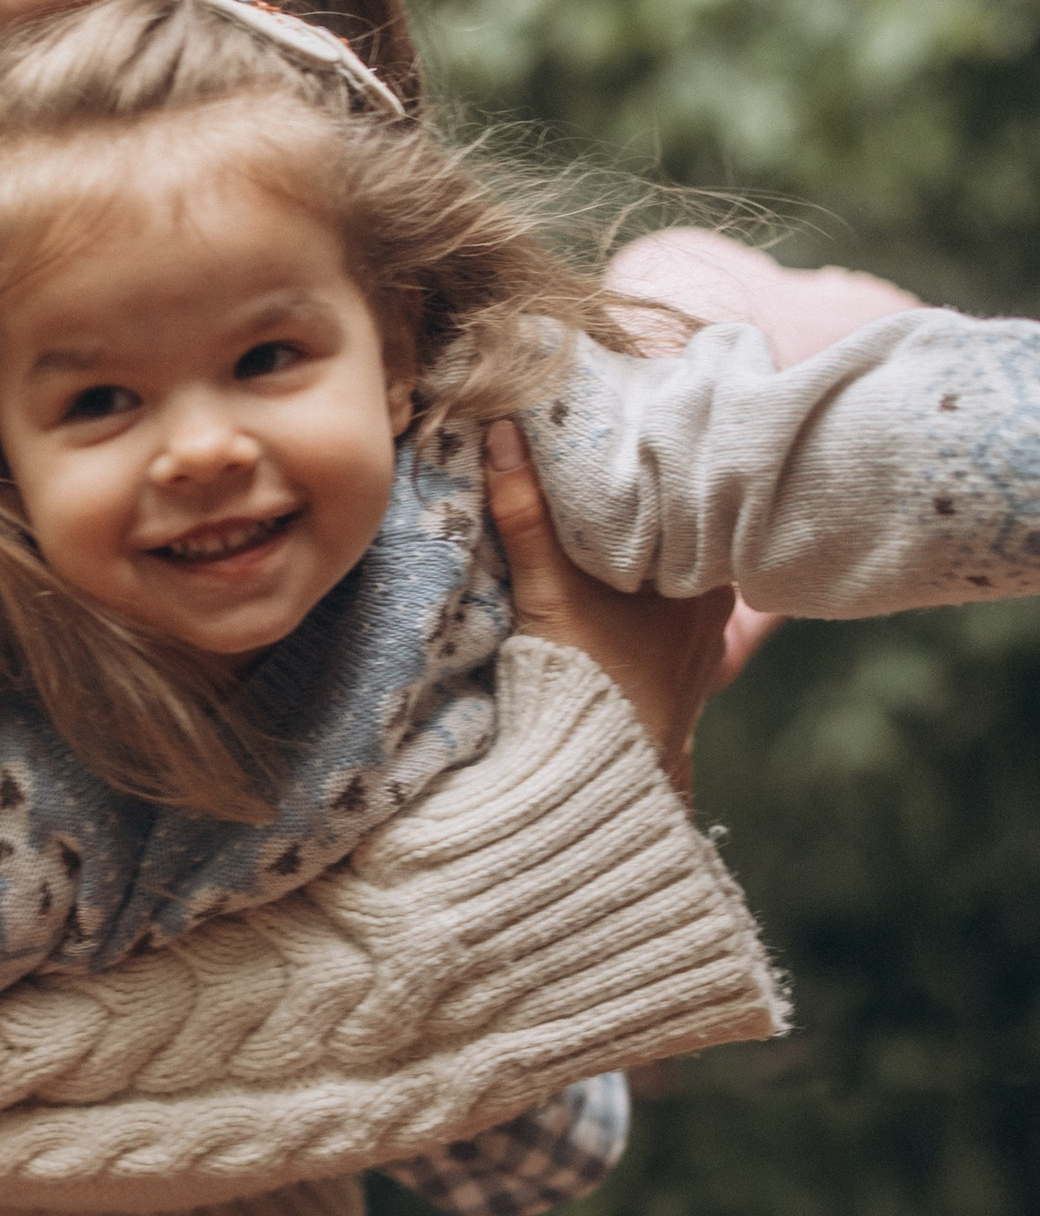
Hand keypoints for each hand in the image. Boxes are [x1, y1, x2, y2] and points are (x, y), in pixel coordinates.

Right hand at [483, 417, 730, 801]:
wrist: (594, 784)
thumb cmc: (587, 683)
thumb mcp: (549, 589)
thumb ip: (526, 514)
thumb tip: (503, 431)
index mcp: (705, 580)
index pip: (688, 504)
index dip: (655, 473)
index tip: (621, 442)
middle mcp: (711, 612)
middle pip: (676, 543)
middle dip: (638, 514)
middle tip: (599, 469)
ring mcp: (694, 653)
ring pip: (665, 586)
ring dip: (632, 562)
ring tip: (592, 523)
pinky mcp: (669, 685)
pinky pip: (655, 624)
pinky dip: (629, 602)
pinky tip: (599, 592)